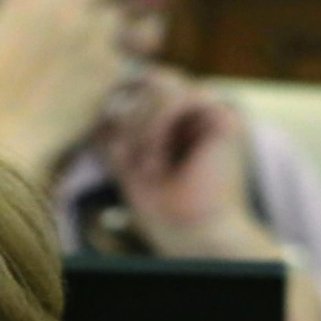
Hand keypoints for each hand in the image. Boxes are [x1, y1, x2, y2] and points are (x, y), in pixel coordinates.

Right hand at [0, 0, 133, 180]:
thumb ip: (18, 14)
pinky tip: (96, 90)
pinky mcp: (111, 69)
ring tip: (96, 55)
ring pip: (115, 20)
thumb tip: (31, 10)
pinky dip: (112, 74)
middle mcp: (67, 6)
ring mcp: (93, 36)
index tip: (70, 0)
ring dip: (107, 35)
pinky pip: (123, 62)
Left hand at [101, 71, 320, 320]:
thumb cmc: (161, 211)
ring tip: (144, 165)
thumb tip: (95, 105)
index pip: (143, 90)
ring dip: (142, 127)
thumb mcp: (127, 164)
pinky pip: (181, 97)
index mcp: (179, 121)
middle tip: (128, 160)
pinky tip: (155, 158)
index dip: (122, 107)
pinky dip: (158, 125)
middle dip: (130, 119)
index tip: (114, 142)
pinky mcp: (226, 119)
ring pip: (163, 86)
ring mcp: (213, 113)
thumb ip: (116, 133)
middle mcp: (198, 113)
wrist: (193, 237)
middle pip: (151, 83)